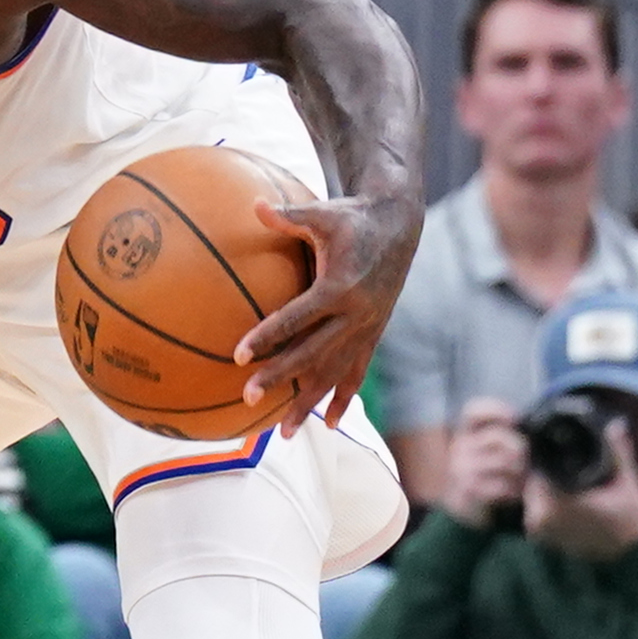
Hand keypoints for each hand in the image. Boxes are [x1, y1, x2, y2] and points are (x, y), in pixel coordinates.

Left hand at [237, 188, 420, 426]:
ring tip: (284, 434)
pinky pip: (357, 373)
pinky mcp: (373, 335)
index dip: (268, 336)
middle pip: (314, 354)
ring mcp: (367, 329)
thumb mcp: (323, 213)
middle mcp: (357, 314)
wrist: (399, 226)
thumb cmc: (352, 217)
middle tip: (248, 397)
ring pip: (335, 374)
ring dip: (309, 403)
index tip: (238, 354)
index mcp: (340, 286)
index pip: (298, 317)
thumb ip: (288, 215)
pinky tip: (328, 425)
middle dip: (281, 378)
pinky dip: (343, 400)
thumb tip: (254, 205)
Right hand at [437, 397, 526, 525]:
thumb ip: (507, 436)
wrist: (469, 511)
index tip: (515, 418)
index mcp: (467, 433)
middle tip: (528, 461)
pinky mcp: (468, 490)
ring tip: (523, 481)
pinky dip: (513, 490)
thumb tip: (529, 427)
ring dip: (520, 473)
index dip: (495, 410)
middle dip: (520, 448)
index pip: (474, 412)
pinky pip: (500, 485)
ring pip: (502, 462)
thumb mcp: (494, 452)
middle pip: (497, 437)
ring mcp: (462, 469)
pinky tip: (514, 494)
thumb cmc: (488, 476)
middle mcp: (461, 448)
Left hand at [523, 419, 637, 561]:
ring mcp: (541, 531)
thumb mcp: (627, 482)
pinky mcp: (542, 539)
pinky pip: (535, 512)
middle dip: (546, 473)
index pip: (537, 470)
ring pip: (532, 496)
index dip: (547, 457)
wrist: (634, 557)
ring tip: (569, 483)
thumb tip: (615, 425)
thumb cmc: (632, 519)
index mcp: (559, 502)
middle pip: (532, 482)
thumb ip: (618, 452)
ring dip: (545, 489)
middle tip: (569, 467)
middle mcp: (544, 518)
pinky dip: (546, 504)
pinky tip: (567, 499)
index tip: (563, 451)